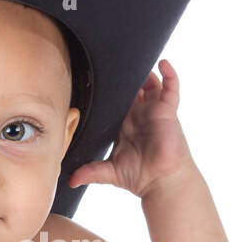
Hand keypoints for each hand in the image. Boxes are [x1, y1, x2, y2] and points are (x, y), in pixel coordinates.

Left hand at [66, 59, 195, 198]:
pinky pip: (172, 88)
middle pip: (133, 88)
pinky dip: (170, 74)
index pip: (116, 101)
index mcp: (125, 124)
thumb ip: (90, 171)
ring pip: (151, 83)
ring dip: (144, 72)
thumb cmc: (140, 177)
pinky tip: (163, 63)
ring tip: (135, 59)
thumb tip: (70, 181)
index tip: (98, 77)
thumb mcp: (109, 172)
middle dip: (126, 76)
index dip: (110, 90)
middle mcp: (140, 115)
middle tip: (114, 61)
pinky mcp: (167, 111)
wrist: (161, 182)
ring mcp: (154, 111)